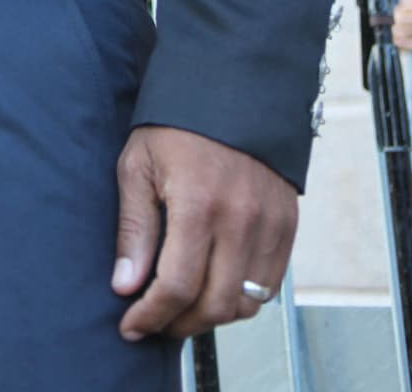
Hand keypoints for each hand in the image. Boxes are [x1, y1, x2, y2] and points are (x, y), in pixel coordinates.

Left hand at [112, 125, 296, 339]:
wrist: (232, 85)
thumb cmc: (176, 123)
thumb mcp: (138, 164)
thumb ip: (134, 229)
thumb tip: (125, 286)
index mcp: (198, 205)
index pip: (177, 287)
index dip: (151, 316)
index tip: (130, 326)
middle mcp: (240, 221)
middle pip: (214, 306)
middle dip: (179, 324)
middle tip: (155, 321)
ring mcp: (269, 225)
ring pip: (245, 304)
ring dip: (211, 316)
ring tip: (183, 307)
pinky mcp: (287, 225)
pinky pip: (270, 285)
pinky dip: (242, 298)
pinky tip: (216, 286)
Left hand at [393, 0, 411, 50]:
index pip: (401, 6)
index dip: (399, 7)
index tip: (400, 9)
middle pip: (399, 18)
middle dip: (396, 18)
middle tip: (398, 18)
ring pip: (402, 32)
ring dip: (396, 29)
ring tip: (395, 29)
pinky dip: (403, 43)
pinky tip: (397, 41)